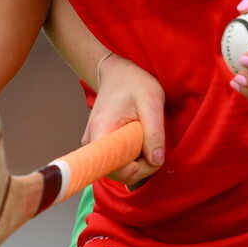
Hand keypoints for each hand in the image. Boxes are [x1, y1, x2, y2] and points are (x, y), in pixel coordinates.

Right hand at [83, 54, 165, 187]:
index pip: (112, 169)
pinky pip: (116, 162)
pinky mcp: (100, 145)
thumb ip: (154, 131)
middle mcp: (91, 142)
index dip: (135, 170)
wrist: (118, 73)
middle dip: (141, 167)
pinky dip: (132, 157)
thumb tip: (156, 161)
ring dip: (137, 162)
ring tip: (146, 138)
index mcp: (101, 131)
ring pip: (117, 169)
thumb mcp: (152, 100)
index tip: (149, 155)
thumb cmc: (134, 83)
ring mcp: (94, 145)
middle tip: (154, 144)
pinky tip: (139, 141)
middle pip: (117, 173)